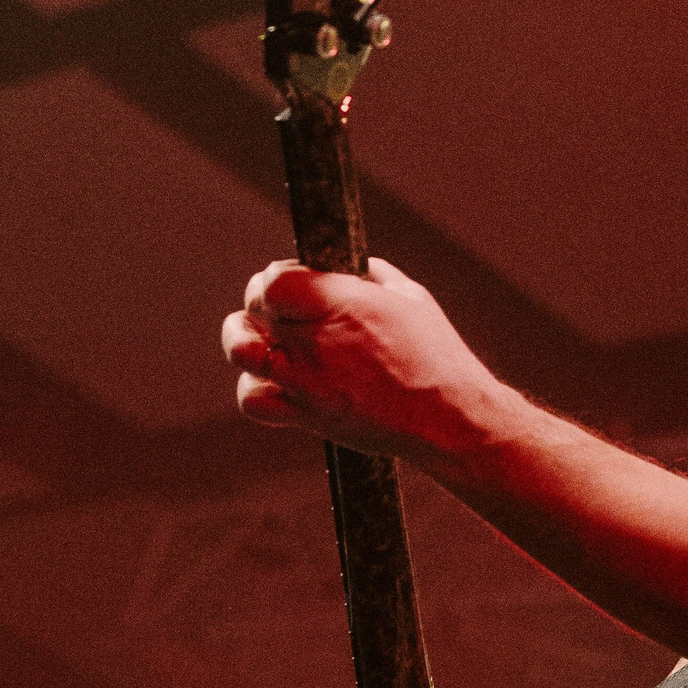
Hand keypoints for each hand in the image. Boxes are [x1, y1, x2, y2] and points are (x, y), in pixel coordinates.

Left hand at [220, 258, 502, 463]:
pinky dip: (253, 390)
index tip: (294, 283)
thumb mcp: (409, 297)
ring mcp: (306, 381)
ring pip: (240, 349)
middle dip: (264, 303)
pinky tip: (274, 383)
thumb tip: (349, 268)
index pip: (273, 278)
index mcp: (341, 303)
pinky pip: (252, 400)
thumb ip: (370, 275)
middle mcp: (315, 340)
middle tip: (285, 312)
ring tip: (261, 340)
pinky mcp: (305, 416)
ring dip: (243, 339)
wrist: (446, 419)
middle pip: (255, 307)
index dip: (277, 277)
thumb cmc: (436, 356)